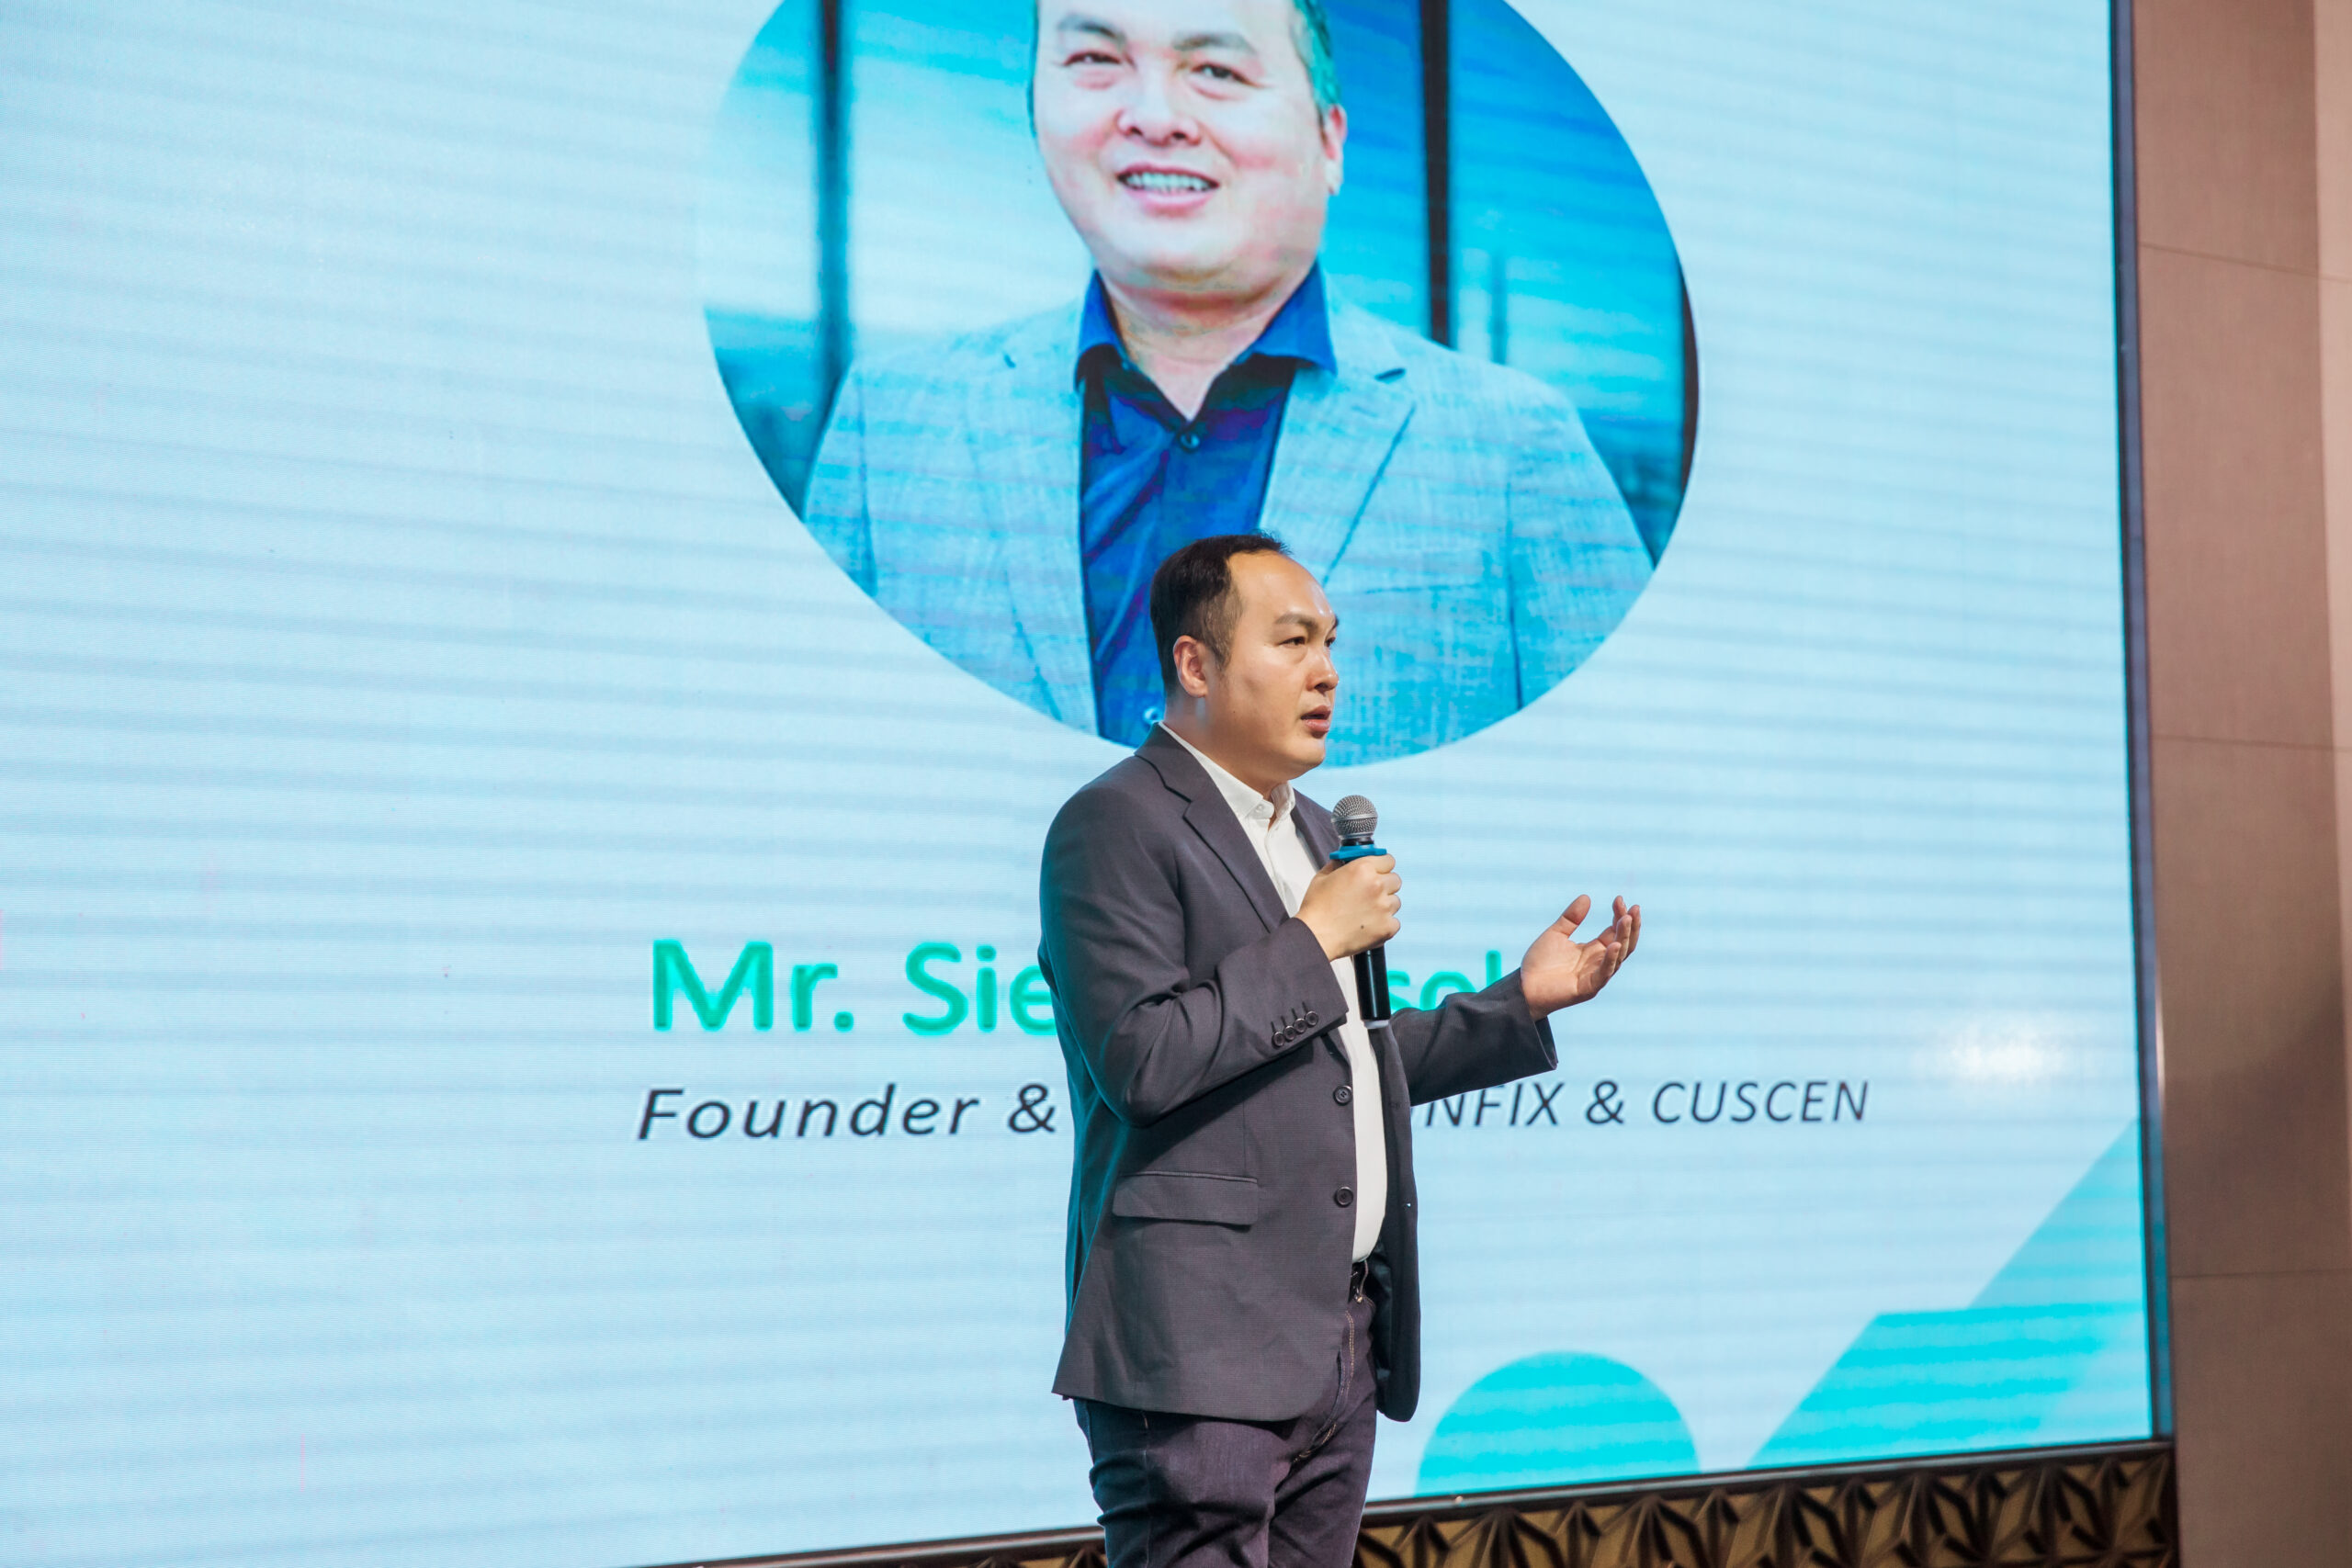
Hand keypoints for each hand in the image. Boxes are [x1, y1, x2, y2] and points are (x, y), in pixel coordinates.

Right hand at [1299, 854, 1400, 959]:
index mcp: (1362, 869)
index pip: (1388, 860)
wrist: (1316, 937)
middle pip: (1395, 880)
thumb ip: (1338, 865)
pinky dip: (1384, 924)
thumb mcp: (1323, 877)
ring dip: (1384, 905)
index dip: (1381, 866)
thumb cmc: (1316, 909)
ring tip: (1365, 912)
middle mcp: (1377, 885)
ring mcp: (1384, 907)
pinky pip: (1394, 922)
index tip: (1378, 871)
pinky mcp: (1387, 927)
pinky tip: (1369, 925)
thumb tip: (1344, 861)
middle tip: (1371, 893)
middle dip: (1385, 885)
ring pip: (1395, 901)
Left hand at [1519, 895, 1639, 1016]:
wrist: (1525, 988)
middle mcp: (1599, 962)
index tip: (1619, 899)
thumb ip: (1571, 918)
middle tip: (1634, 907)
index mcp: (1594, 950)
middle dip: (1630, 926)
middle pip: (1624, 943)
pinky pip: (1604, 973)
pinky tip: (1614, 945)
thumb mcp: (1556, 934)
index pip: (1615, 931)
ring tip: (1625, 919)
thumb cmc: (1540, 964)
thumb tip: (1586, 896)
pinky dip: (1611, 959)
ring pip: (1619, 956)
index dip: (1620, 915)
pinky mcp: (1588, 988)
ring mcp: (1596, 976)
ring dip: (1624, 937)